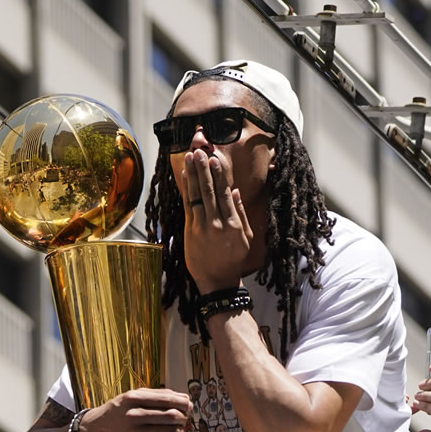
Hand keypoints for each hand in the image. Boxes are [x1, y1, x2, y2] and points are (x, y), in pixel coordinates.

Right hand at [75, 389, 191, 431]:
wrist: (95, 429)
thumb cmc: (117, 410)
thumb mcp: (131, 395)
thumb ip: (156, 394)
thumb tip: (182, 397)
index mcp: (133, 398)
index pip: (168, 399)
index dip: (183, 402)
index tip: (188, 404)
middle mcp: (134, 415)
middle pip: (173, 416)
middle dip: (184, 416)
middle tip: (184, 416)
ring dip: (180, 430)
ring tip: (178, 427)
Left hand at [182, 149, 252, 291]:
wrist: (217, 280)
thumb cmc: (233, 258)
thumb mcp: (245, 236)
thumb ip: (241, 212)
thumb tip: (234, 191)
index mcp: (234, 223)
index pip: (224, 193)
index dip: (219, 174)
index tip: (215, 158)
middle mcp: (218, 223)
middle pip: (209, 190)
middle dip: (204, 169)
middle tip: (199, 150)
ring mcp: (202, 227)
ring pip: (197, 195)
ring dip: (193, 175)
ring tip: (190, 157)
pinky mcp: (190, 232)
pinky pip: (188, 206)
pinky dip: (186, 190)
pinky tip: (184, 177)